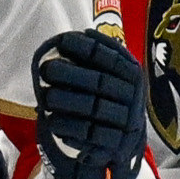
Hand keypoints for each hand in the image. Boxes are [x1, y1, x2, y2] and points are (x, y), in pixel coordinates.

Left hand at [31, 30, 146, 178]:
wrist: (124, 138)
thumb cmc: (110, 98)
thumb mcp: (113, 75)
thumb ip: (102, 55)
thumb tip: (84, 33)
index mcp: (134, 76)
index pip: (112, 57)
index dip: (87, 48)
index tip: (62, 41)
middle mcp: (134, 98)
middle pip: (100, 83)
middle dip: (70, 74)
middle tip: (45, 68)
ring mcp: (126, 122)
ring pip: (93, 109)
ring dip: (66, 102)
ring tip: (45, 97)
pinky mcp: (114, 144)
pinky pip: (89, 135)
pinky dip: (69, 127)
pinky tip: (53, 121)